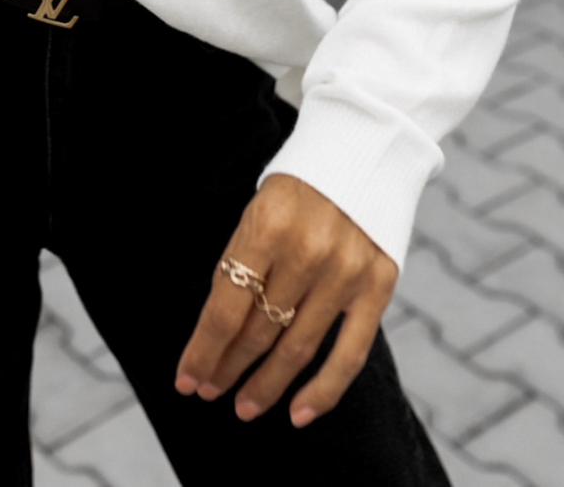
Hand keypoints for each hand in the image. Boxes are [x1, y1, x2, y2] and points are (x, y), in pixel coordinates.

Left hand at [174, 174, 397, 426]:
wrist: (364, 148)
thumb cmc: (298, 187)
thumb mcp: (258, 211)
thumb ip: (243, 265)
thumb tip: (219, 332)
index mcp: (266, 226)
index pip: (225, 307)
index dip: (203, 350)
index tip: (186, 379)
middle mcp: (306, 251)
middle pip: (257, 331)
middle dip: (227, 368)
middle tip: (208, 392)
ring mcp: (345, 271)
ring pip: (297, 348)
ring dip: (266, 384)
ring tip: (244, 407)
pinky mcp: (378, 285)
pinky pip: (349, 353)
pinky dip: (324, 390)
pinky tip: (298, 414)